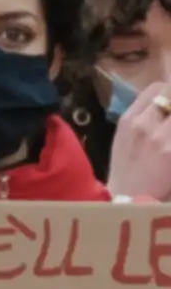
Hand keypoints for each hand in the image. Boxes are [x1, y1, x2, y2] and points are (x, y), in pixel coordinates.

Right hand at [109, 83, 170, 200]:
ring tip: (170, 134)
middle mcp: (145, 124)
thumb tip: (162, 107)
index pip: (158, 88)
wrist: (127, 200)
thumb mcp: (123, 139)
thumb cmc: (125, 170)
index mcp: (129, 119)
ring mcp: (162, 138)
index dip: (170, 91)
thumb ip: (141, 119)